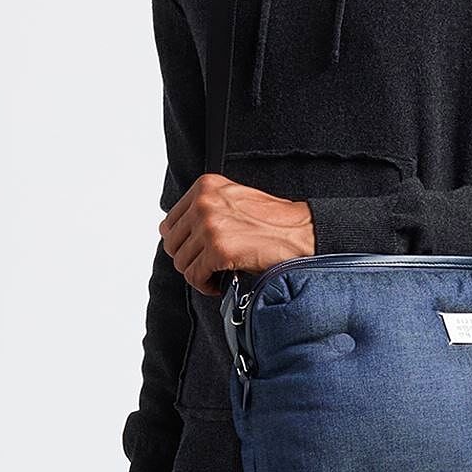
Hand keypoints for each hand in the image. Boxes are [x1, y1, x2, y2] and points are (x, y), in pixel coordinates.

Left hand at [160, 175, 314, 294]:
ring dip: (198, 274)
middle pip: (173, 244)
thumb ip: (205, 209)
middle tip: (207, 266)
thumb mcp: (233, 200)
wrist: (301, 232)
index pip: (169, 223)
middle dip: (189, 260)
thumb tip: (176, 233)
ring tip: (216, 274)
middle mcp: (204, 203)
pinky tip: (220, 282)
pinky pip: (195, 276)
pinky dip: (205, 285)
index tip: (196, 252)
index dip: (182, 243)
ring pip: (182, 263)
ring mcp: (210, 226)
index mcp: (205, 187)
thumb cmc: (273, 221)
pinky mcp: (219, 250)